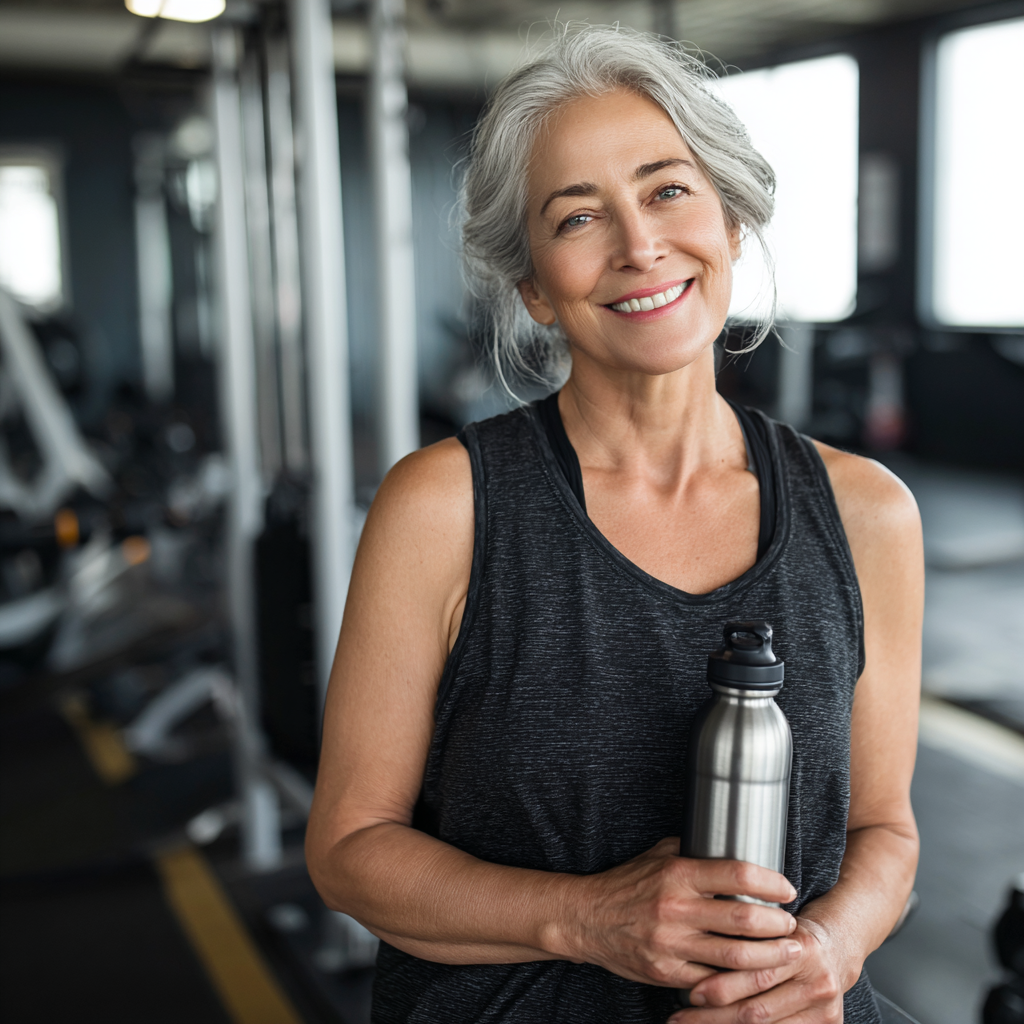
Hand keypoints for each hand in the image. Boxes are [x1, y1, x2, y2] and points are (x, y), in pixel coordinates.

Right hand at [553, 838, 801, 989]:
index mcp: (677, 875)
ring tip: (787, 953)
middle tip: (794, 926)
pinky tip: (753, 976)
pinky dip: (737, 981)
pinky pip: (712, 981)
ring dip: (769, 958)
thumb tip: (731, 844)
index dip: (770, 883)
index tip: (786, 889)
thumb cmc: (626, 884)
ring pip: (735, 958)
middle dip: (779, 926)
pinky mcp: (667, 973)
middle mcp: (676, 909)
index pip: (737, 875)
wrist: (586, 919)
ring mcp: (671, 945)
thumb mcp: (658, 856)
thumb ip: (693, 851)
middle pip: (744, 921)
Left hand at [670, 917, 847, 1022]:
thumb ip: (742, 935)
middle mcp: (818, 981)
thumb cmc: (791, 931)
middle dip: (715, 1016)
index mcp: (801, 948)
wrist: (836, 945)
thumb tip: (697, 947)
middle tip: (682, 1017)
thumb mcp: (770, 923)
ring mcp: (825, 1007)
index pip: (755, 974)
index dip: (720, 986)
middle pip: (758, 1008)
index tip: (689, 993)